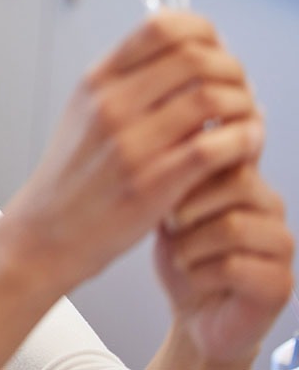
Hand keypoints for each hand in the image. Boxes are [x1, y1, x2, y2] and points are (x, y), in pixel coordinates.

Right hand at [4, 12, 263, 292]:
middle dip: (233, 70)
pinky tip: (245, 146)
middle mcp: (111, 105)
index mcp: (97, 81)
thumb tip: (186, 54)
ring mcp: (130, 144)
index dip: (204, 31)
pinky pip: (215, 147)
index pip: (161, 26)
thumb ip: (127, 81)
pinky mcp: (152, 184)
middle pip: (196, 58)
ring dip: (244, 106)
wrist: (46, 232)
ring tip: (244, 121)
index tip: (217, 51)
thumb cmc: (73, 175)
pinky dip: (244, 141)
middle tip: (239, 90)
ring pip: (213, 99)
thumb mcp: (84, 112)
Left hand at [155, 163, 293, 365]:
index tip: (169, 183)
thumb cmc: (183, 255)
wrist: (194, 313)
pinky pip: (234, 267)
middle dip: (189, 205)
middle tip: (170, 225)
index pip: (233, 147)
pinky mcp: (280, 282)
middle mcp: (270, 206)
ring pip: (234, 226)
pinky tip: (194, 277)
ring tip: (180, 256)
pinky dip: (200, 274)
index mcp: (245, 180)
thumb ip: (173, 172)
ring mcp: (280, 243)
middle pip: (238, 182)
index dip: (195, 163)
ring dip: (191, 244)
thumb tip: (163, 131)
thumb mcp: (169, 206)